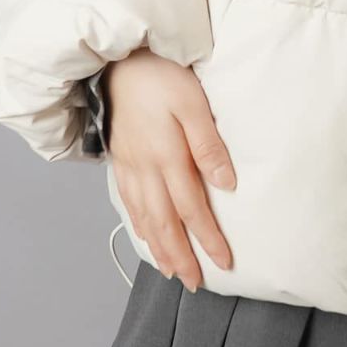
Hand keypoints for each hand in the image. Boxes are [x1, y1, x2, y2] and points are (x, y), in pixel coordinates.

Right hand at [103, 46, 235, 290]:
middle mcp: (145, 169)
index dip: (207, 238)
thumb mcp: (193, 103)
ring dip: (159, 249)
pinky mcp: (121, 160)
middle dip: (182, 256)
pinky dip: (139, 226)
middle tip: (196, 283)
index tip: (223, 262)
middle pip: (165, 223)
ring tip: (173, 271)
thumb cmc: (162, 77)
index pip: (192, 209)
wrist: (119, 62)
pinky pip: (129, 203)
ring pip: (145, 218)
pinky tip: (147, 236)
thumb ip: (209, 144)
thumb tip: (227, 184)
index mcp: (167, 156)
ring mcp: (129, 166)